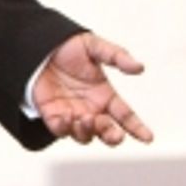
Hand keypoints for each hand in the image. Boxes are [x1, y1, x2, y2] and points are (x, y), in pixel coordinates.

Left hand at [32, 32, 153, 146]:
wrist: (37, 47)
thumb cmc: (67, 47)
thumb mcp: (95, 47)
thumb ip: (117, 56)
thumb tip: (139, 67)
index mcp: (105, 95)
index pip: (125, 116)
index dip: (137, 127)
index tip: (148, 138)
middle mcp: (91, 108)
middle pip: (106, 132)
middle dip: (112, 136)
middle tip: (115, 134)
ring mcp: (72, 114)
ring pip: (85, 136)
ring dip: (89, 131)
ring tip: (87, 118)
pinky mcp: (53, 117)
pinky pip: (61, 130)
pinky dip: (65, 128)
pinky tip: (68, 117)